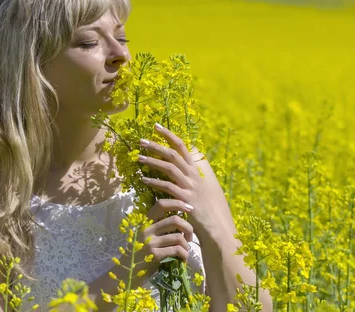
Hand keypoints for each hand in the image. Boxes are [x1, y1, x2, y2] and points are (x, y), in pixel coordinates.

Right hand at [136, 198, 194, 278]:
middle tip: (189, 237)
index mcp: (145, 223)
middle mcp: (146, 230)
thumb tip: (181, 222)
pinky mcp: (154, 255)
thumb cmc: (139, 255)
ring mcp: (150, 242)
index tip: (189, 208)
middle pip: (175, 219)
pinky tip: (183, 260)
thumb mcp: (146, 238)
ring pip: (178, 237)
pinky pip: (177, 250)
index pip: (161, 204)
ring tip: (185, 252)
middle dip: (188, 228)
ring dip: (187, 246)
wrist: (125, 275)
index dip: (178, 203)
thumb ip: (159, 228)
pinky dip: (184, 255)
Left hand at [137, 123, 234, 240]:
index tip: (156, 126)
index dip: (169, 135)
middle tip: (140, 140)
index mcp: (196, 170)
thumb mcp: (199, 189)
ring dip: (153, 161)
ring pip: (169, 167)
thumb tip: (177, 167)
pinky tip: (143, 180)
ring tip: (138, 158)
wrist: (216, 227)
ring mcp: (190, 187)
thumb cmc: (205, 210)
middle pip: (173, 154)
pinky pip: (168, 187)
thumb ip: (188, 178)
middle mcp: (193, 175)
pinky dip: (154, 182)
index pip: (182, 146)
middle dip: (156, 145)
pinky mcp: (186, 199)